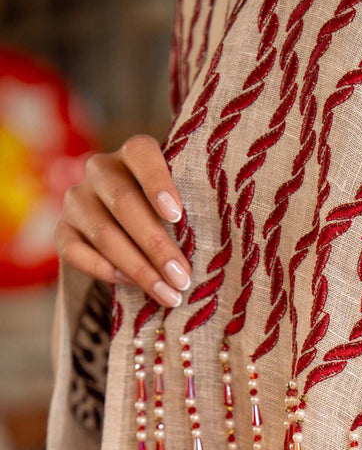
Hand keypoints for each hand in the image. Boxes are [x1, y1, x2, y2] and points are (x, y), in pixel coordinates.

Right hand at [54, 134, 190, 308]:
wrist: (126, 231)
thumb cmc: (166, 216)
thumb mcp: (180, 207)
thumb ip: (188, 214)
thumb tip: (211, 250)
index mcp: (133, 154)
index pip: (142, 155)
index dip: (157, 183)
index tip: (177, 215)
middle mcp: (100, 170)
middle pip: (124, 203)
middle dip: (156, 245)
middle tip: (182, 277)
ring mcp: (77, 199)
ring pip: (103, 233)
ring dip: (138, 268)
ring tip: (168, 294)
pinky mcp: (62, 230)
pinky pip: (75, 252)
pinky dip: (103, 271)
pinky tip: (130, 285)